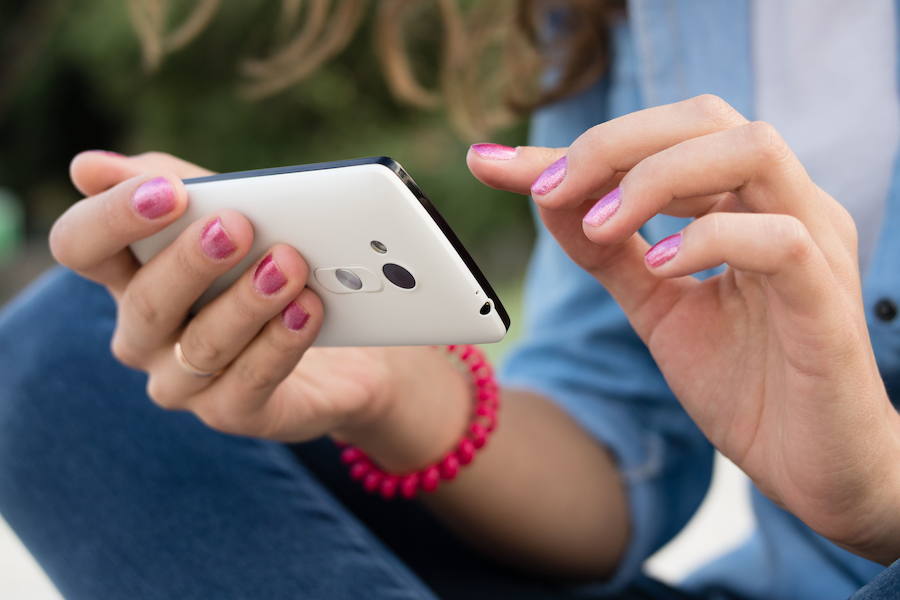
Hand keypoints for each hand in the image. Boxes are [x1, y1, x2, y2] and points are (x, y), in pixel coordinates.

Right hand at [51, 151, 469, 469]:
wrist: (343, 339)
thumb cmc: (267, 264)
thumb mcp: (231, 212)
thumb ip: (177, 184)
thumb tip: (87, 168)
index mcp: (128, 275)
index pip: (80, 247)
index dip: (113, 218)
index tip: (168, 192)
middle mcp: (143, 334)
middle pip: (146, 301)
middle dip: (193, 261)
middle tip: (239, 225)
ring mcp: (183, 380)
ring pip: (202, 345)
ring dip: (248, 301)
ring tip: (290, 264)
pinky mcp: (234, 411)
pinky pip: (250, 381)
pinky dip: (281, 342)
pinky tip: (308, 310)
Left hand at [468, 96, 899, 563]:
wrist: (809, 467)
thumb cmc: (745, 383)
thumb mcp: (656, 306)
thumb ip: (607, 252)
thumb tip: (546, 194)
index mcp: (746, 203)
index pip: (663, 138)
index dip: (576, 145)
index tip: (494, 164)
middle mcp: (784, 206)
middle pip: (706, 119)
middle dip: (612, 144)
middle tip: (546, 190)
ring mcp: (814, 245)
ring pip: (750, 151)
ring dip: (657, 179)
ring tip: (600, 227)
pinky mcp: (826, 299)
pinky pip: (777, 240)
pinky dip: (707, 240)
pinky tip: (658, 268)